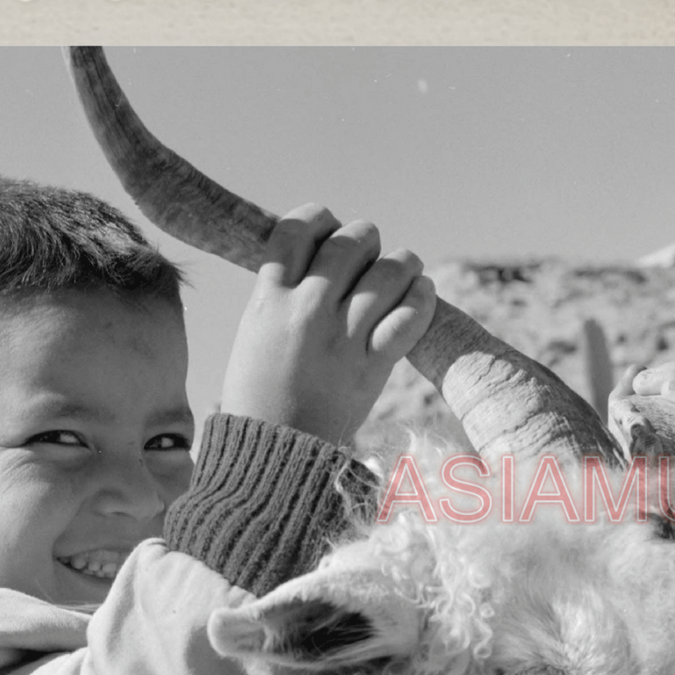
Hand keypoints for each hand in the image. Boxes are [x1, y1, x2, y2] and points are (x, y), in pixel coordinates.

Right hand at [219, 203, 436, 444]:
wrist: (272, 456)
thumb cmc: (258, 399)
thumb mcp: (253, 336)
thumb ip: (280, 297)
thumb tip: (316, 263)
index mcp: (268, 298)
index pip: (298, 227)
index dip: (319, 219)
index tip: (328, 229)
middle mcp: (306, 309)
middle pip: (350, 241)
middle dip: (365, 240)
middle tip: (370, 254)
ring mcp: (341, 337)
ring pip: (388, 270)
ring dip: (403, 263)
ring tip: (406, 268)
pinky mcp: (371, 366)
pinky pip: (410, 316)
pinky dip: (422, 299)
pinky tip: (421, 295)